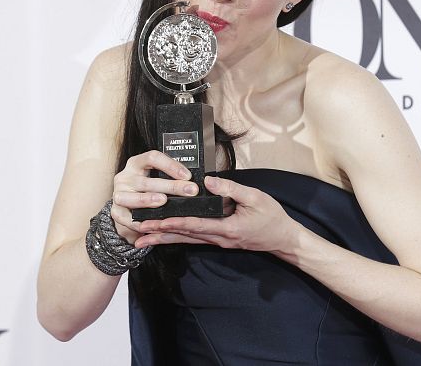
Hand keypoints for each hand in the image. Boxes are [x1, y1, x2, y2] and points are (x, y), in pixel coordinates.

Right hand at [110, 150, 198, 243]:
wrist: (129, 209)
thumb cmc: (149, 191)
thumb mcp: (158, 177)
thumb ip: (172, 176)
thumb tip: (200, 179)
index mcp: (137, 163)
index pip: (152, 157)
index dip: (170, 165)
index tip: (188, 175)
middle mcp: (125, 177)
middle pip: (147, 180)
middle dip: (171, 186)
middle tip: (190, 191)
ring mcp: (118, 194)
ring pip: (132, 197)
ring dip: (148, 199)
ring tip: (164, 201)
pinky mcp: (116, 212)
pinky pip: (126, 218)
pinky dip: (138, 221)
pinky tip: (152, 223)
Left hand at [134, 176, 300, 253]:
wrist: (282, 239)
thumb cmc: (271, 217)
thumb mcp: (255, 198)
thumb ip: (232, 189)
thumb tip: (208, 181)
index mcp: (227, 228)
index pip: (196, 225)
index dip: (175, 223)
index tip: (156, 222)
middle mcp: (218, 238)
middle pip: (184, 236)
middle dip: (160, 234)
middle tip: (137, 232)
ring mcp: (218, 241)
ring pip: (186, 239)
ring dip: (163, 239)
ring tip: (141, 240)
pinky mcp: (219, 239)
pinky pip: (194, 238)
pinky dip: (177, 237)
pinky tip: (164, 237)